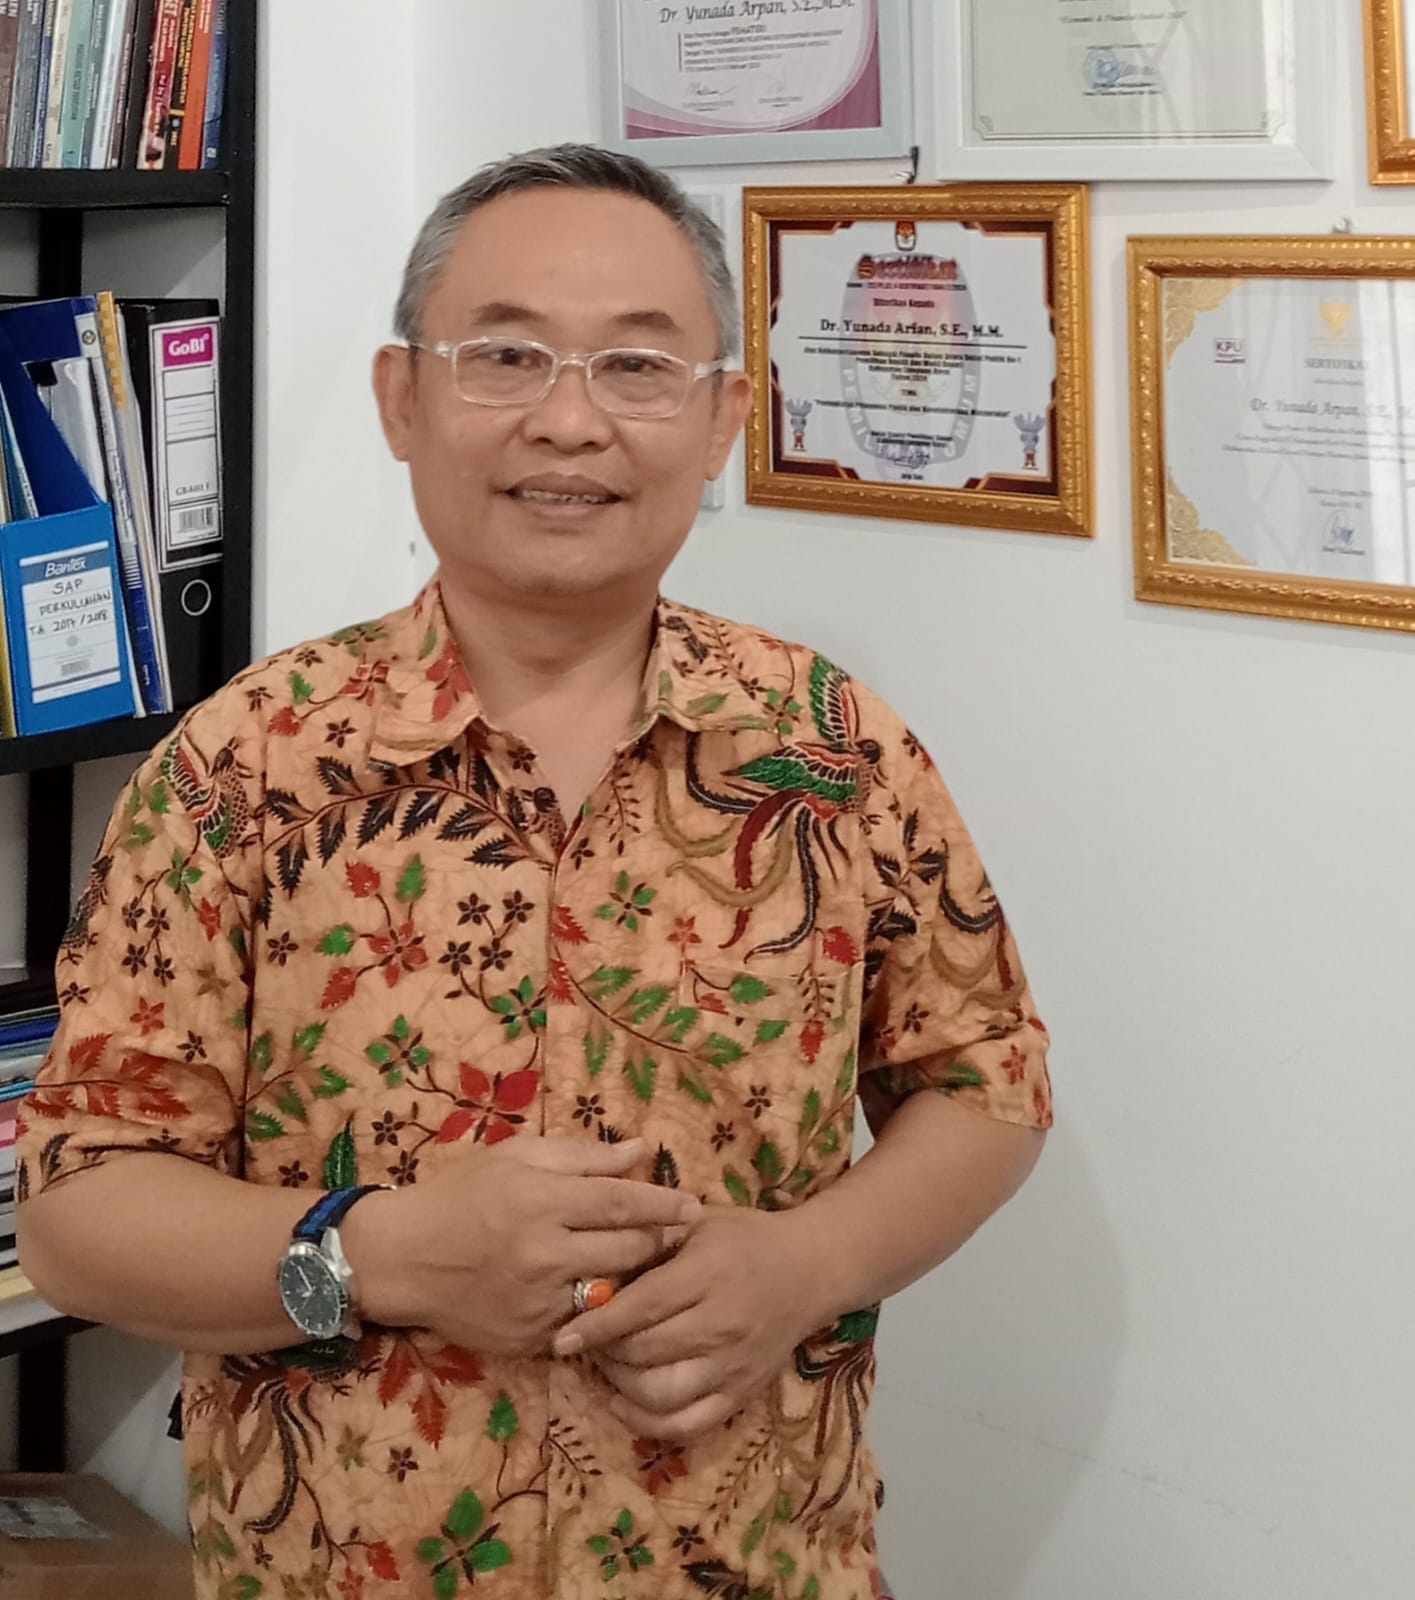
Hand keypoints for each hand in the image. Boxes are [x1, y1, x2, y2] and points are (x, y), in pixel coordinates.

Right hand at [345, 1136, 699, 1356]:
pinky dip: (594, 1310)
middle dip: (661, 1243)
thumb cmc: (462, 1194)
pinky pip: (579, 1325)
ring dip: (635, 1280)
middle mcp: (544, 1254)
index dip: (665, 1204)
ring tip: (651, 1267)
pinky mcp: (530, 1338)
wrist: (402, 1258)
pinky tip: (601, 1296)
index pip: (623, 1202)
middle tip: (682, 1236)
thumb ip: (583, 1156)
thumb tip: (641, 1150)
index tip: (695, 1206)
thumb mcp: (517, 1157)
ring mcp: (537, 1302)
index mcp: (542, 1201)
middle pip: (628, 1252)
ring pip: (611, 1294)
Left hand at [551, 1206, 831, 1441]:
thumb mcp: (698, 1223)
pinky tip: (623, 1402)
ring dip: (621, 1386)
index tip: (561, 1336)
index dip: (597, 1325)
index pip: (642, 1308)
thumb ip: (650, 1239)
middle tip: (584, 1340)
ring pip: (661, 1395)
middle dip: (604, 1352)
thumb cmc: (745, 1238)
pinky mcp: (741, 1393)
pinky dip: (647, 1422)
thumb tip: (592, 1261)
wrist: (810, 1269)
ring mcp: (732, 1365)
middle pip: (645, 1353)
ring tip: (606, 1365)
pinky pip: (688, 1424)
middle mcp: (720, 1325)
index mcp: (707, 1275)